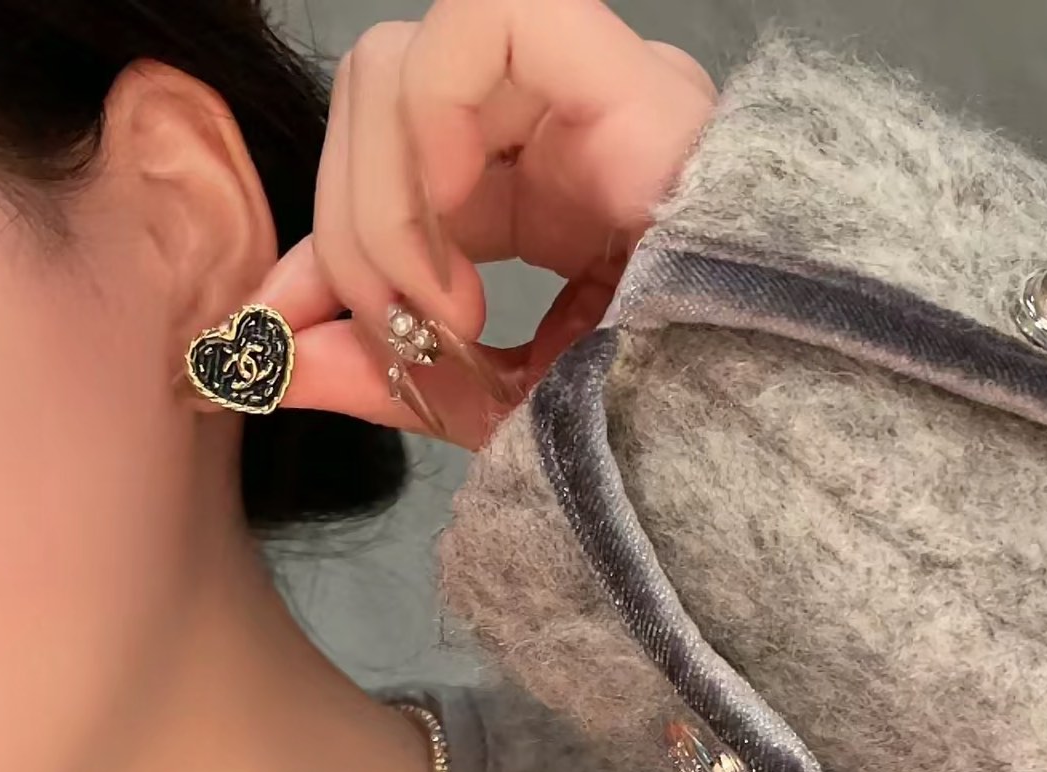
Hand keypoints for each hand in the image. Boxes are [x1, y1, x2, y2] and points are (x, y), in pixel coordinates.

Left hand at [251, 0, 717, 450]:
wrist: (786, 454)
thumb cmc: (676, 443)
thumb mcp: (511, 416)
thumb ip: (392, 378)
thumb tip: (264, 361)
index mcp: (540, 198)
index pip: (380, 177)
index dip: (311, 253)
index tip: (260, 345)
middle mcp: (562, 127)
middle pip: (374, 101)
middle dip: (347, 229)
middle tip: (400, 334)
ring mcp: (596, 90)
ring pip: (401, 60)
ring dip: (383, 198)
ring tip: (448, 310)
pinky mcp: (622, 71)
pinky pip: (480, 21)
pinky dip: (433, 123)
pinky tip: (462, 235)